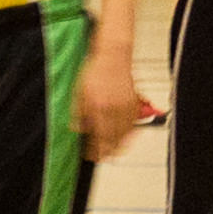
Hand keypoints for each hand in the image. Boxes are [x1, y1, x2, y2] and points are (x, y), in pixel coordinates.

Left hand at [73, 46, 142, 161]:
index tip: (91, 157)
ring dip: (119, 145)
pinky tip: (125, 137)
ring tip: (113, 151)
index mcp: (99, 107)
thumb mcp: (80, 92)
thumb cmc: (95, 72)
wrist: (114, 56)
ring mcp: (126, 107)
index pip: (99, 137)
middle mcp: (115, 109)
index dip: (95, 150)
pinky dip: (129, 134)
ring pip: (126, 134)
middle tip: (101, 158)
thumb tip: (78, 130)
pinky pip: (134, 125)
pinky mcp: (134, 103)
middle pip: (114, 139)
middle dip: (108, 152)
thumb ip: (78, 113)